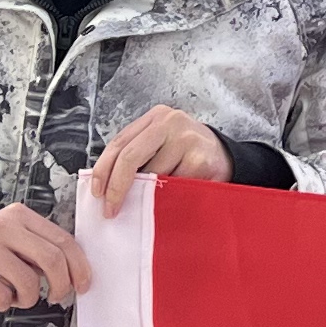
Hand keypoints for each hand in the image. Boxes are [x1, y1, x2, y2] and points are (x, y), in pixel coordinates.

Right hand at [0, 203, 89, 311]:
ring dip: (28, 299)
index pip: (62, 240)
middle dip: (61, 285)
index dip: (79, 266)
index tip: (83, 284)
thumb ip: (42, 250)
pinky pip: (1, 295)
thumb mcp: (16, 242)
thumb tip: (76, 273)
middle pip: (51, 258)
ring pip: (27, 281)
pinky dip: (5, 304)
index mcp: (20, 216)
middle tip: (56, 297)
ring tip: (18, 297)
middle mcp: (2, 226)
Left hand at [85, 105, 232, 214]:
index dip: (102, 170)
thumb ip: (137, 157)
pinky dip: (170, 197)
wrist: (228, 157)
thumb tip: (105, 186)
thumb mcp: (161, 146)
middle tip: (111, 209)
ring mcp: (186, 138)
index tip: (97, 193)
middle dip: (117, 187)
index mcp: (155, 118)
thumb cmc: (187, 155)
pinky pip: (174, 185)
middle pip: (130, 156)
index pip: (118, 143)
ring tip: (152, 203)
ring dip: (148, 194)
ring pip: (153, 175)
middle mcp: (169, 122)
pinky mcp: (200, 158)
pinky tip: (174, 197)